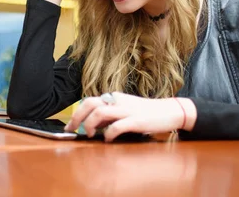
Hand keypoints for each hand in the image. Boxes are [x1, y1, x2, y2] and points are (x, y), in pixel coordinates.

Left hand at [63, 92, 195, 141]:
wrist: (169, 111)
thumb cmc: (146, 112)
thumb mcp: (124, 110)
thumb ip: (109, 115)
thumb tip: (93, 125)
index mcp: (114, 98)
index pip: (89, 101)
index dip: (77, 113)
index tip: (69, 126)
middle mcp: (118, 101)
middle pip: (90, 103)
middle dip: (77, 117)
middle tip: (72, 130)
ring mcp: (127, 110)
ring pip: (100, 112)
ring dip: (90, 125)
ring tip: (90, 135)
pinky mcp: (136, 120)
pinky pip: (117, 126)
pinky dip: (109, 134)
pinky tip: (108, 139)